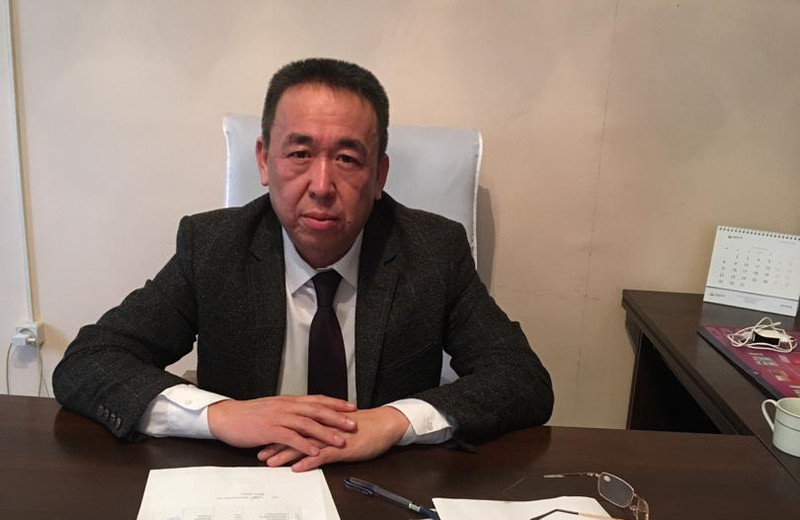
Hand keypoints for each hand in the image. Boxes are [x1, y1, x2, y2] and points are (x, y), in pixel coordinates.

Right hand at [207, 395, 356, 456]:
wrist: (228, 417)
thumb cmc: (249, 415)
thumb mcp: (273, 408)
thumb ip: (290, 411)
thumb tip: (305, 415)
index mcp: (288, 401)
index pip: (317, 399)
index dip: (335, 403)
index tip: (350, 407)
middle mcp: (286, 406)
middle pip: (317, 410)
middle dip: (337, 417)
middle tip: (353, 423)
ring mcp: (278, 418)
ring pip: (307, 424)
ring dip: (325, 433)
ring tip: (339, 441)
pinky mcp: (270, 430)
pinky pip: (291, 438)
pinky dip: (305, 445)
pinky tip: (314, 451)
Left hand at [256, 406, 410, 470]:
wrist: (384, 425)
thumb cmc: (364, 425)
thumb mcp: (339, 425)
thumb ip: (323, 428)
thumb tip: (310, 432)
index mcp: (321, 419)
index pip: (294, 425)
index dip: (278, 432)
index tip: (263, 438)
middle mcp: (323, 427)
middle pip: (294, 435)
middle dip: (276, 444)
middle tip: (260, 452)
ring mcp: (332, 437)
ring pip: (304, 445)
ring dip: (286, 454)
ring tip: (271, 462)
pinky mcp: (342, 448)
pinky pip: (322, 456)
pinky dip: (309, 461)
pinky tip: (297, 468)